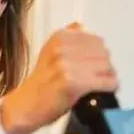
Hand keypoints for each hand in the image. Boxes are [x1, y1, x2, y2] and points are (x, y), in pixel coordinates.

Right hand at [0, 23, 117, 133]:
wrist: (24, 106)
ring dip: (109, 77)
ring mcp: (66, 65)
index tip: (97, 65)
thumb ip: (67, 39)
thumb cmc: (40, 84)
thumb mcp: (49, 53)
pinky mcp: (73, 83)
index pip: (96, 40)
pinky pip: (105, 82)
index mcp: (59, 37)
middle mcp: (62, 48)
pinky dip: (109, 87)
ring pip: (106, 67)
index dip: (100, 54)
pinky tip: (105, 91)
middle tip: (101, 77)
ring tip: (103, 84)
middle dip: (106, 66)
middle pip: (103, 53)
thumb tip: (82, 27)